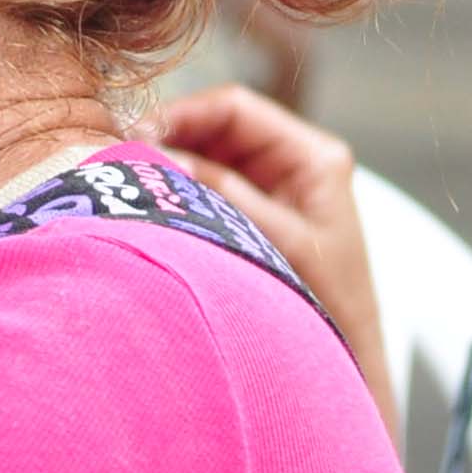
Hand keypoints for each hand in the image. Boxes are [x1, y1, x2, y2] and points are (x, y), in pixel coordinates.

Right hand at [150, 83, 391, 428]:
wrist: (349, 364)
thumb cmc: (332, 306)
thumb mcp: (283, 243)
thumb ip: (226, 194)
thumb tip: (162, 156)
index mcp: (313, 155)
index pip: (235, 108)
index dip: (182, 113)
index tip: (138, 132)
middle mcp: (291, 162)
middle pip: (213, 128)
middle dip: (168, 139)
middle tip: (122, 155)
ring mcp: (268, 188)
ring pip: (202, 157)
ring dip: (168, 166)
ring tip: (131, 180)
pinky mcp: (250, 215)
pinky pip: (203, 189)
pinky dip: (176, 193)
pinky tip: (149, 203)